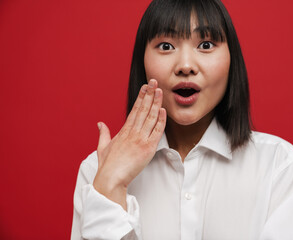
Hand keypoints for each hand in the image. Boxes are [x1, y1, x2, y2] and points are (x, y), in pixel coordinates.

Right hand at [93, 79, 165, 208]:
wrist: (111, 178)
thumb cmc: (107, 165)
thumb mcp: (103, 147)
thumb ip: (103, 134)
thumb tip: (100, 124)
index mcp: (123, 131)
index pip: (134, 110)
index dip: (141, 97)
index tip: (145, 87)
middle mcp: (132, 132)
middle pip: (143, 109)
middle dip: (149, 94)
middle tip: (154, 82)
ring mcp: (140, 139)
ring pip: (150, 117)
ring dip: (156, 103)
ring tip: (160, 90)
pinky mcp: (148, 148)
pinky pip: (156, 132)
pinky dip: (160, 120)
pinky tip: (163, 110)